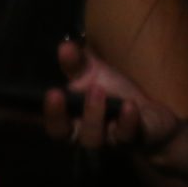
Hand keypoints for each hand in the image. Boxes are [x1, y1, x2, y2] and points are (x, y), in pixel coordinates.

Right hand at [48, 37, 187, 168]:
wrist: (151, 116)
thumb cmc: (115, 94)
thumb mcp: (94, 74)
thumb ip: (77, 62)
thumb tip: (64, 45)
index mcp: (67, 117)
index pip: (47, 117)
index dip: (36, 111)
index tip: (37, 91)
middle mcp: (81, 133)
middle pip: (60, 133)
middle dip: (56, 115)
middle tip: (54, 93)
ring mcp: (106, 140)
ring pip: (92, 137)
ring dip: (92, 113)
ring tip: (97, 89)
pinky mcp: (131, 140)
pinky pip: (126, 136)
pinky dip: (127, 121)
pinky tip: (130, 106)